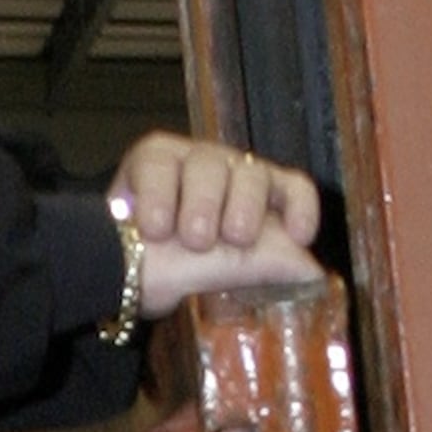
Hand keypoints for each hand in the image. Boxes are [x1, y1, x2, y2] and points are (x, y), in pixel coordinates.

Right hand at [109, 134, 321, 319]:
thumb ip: (264, 266)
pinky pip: (163, 166)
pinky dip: (159, 199)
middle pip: (253, 174)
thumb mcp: (222, 275)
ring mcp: (191, 161)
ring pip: (209, 166)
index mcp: (257, 201)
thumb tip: (314, 271)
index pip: (291, 187)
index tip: (299, 235)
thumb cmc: (173, 272)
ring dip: (202, 205)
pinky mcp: (153, 157)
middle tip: (233, 238)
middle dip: (245, 208)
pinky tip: (154, 226)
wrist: (117, 272)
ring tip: (190, 239)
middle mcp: (229, 174)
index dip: (300, 206)